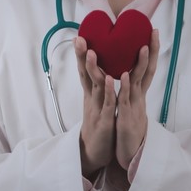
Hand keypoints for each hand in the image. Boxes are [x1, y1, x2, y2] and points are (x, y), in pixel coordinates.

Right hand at [74, 37, 116, 177]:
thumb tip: (103, 72)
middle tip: (79, 39)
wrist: (93, 153)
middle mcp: (91, 99)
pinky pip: (107, 104)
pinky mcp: (104, 121)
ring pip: (95, 86)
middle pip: (85, 75)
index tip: (79, 37)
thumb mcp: (97, 106)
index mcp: (91, 95)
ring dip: (93, 69)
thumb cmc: (98, 128)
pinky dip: (109, 91)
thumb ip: (99, 89)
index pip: (85, 71)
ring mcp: (96, 109)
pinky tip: (112, 79)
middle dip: (82, 56)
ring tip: (91, 52)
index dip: (81, 55)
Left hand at [116, 29, 159, 169]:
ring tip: (141, 48)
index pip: (144, 68)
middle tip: (154, 33)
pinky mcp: (125, 119)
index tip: (152, 32)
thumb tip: (126, 73)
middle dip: (151, 52)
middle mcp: (138, 98)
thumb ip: (127, 89)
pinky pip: (124, 101)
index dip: (150, 50)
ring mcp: (133, 108)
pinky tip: (122, 75)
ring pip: (136, 83)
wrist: (126, 154)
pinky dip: (124, 87)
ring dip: (139, 66)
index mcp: (136, 93)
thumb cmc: (125, 128)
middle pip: (147, 71)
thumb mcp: (127, 105)